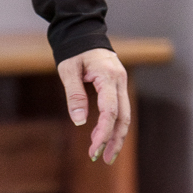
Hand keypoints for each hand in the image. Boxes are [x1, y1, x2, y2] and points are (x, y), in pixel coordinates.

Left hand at [57, 47, 130, 163]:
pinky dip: (114, 126)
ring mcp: (121, 84)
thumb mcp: (68, 69)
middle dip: (114, 140)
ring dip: (116, 137)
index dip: (104, 132)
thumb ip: (75, 94)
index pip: (110, 111)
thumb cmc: (74, 51)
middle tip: (101, 159)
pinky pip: (120, 110)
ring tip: (105, 156)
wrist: (83, 33)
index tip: (94, 149)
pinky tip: (105, 138)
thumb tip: (80, 121)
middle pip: (123, 118)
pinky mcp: (118, 87)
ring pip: (124, 116)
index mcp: (108, 76)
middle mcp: (120, 81)